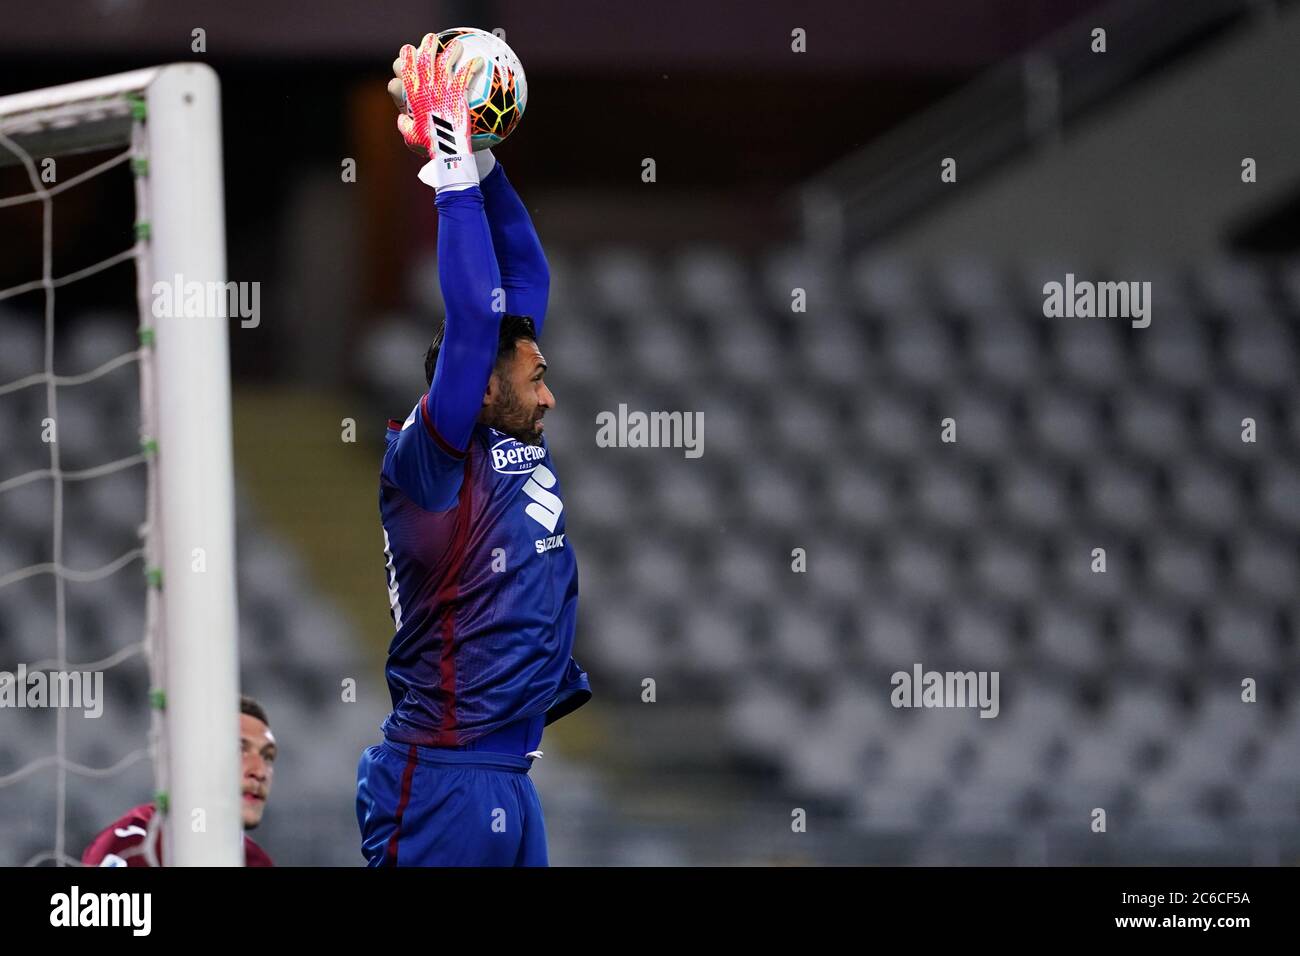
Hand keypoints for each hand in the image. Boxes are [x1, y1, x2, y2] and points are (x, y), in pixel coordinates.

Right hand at [393, 34, 483, 188]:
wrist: (447, 153)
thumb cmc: (430, 148)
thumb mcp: (411, 138)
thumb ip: (405, 125)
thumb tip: (402, 118)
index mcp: (412, 95)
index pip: (404, 70)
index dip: (405, 58)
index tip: (408, 51)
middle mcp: (425, 87)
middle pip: (423, 58)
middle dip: (426, 45)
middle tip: (431, 39)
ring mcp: (441, 89)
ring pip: (444, 60)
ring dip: (450, 49)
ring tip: (456, 44)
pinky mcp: (457, 93)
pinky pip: (465, 74)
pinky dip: (472, 65)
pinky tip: (479, 61)